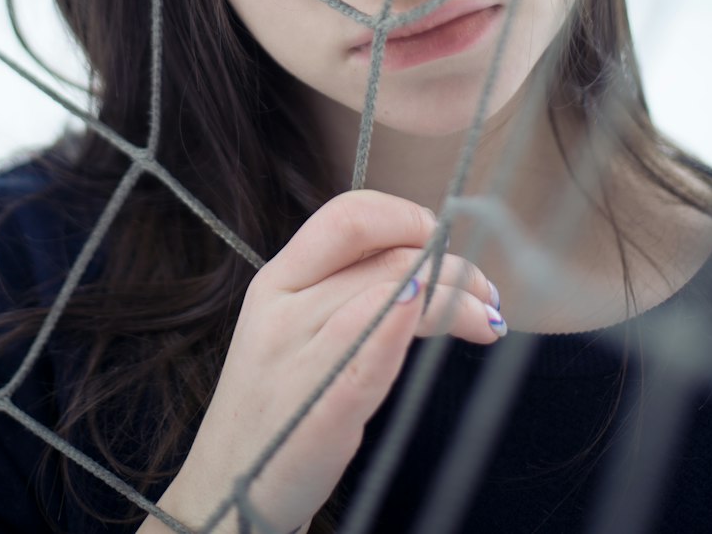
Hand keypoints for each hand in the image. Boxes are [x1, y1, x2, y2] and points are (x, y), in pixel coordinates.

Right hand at [155, 189, 503, 532]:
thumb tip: (421, 264)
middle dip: (449, 265)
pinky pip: (363, 356)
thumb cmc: (275, 410)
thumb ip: (342, 292)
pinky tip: (427, 317)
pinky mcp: (318, 413)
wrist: (224, 494)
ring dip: (451, 300)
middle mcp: (282, 310)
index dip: (404, 216)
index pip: (345, 217)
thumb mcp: (293, 333)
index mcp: (277, 281)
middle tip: (486, 292)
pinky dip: (400, 328)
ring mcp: (296, 361)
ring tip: (488, 321)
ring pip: (385, 297)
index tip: (442, 240)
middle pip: (381, 258)